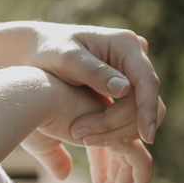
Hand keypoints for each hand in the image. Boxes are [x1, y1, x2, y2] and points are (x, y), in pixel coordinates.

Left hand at [21, 22, 165, 143]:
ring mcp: (130, 72)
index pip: (147, 82)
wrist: (35, 50)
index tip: (146, 138)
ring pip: (139, 111)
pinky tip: (90, 136)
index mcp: (125, 44)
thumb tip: (125, 89)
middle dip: (120, 124)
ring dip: (117, 131)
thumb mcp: (65, 59)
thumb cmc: (47, 50)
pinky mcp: (123, 87)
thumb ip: (93, 72)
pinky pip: (129, 113)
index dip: (148, 110)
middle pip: (145, 100)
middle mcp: (134, 57)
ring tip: (84, 138)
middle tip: (85, 138)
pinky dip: (114, 128)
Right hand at [22, 75, 151, 182]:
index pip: (105, 149)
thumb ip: (56, 158)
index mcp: (89, 122)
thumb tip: (64, 175)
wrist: (31, 104)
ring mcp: (115, 127)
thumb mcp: (43, 144)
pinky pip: (139, 163)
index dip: (103, 171)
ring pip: (134, 163)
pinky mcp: (119, 134)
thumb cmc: (28, 119)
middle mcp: (106, 122)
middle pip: (121, 157)